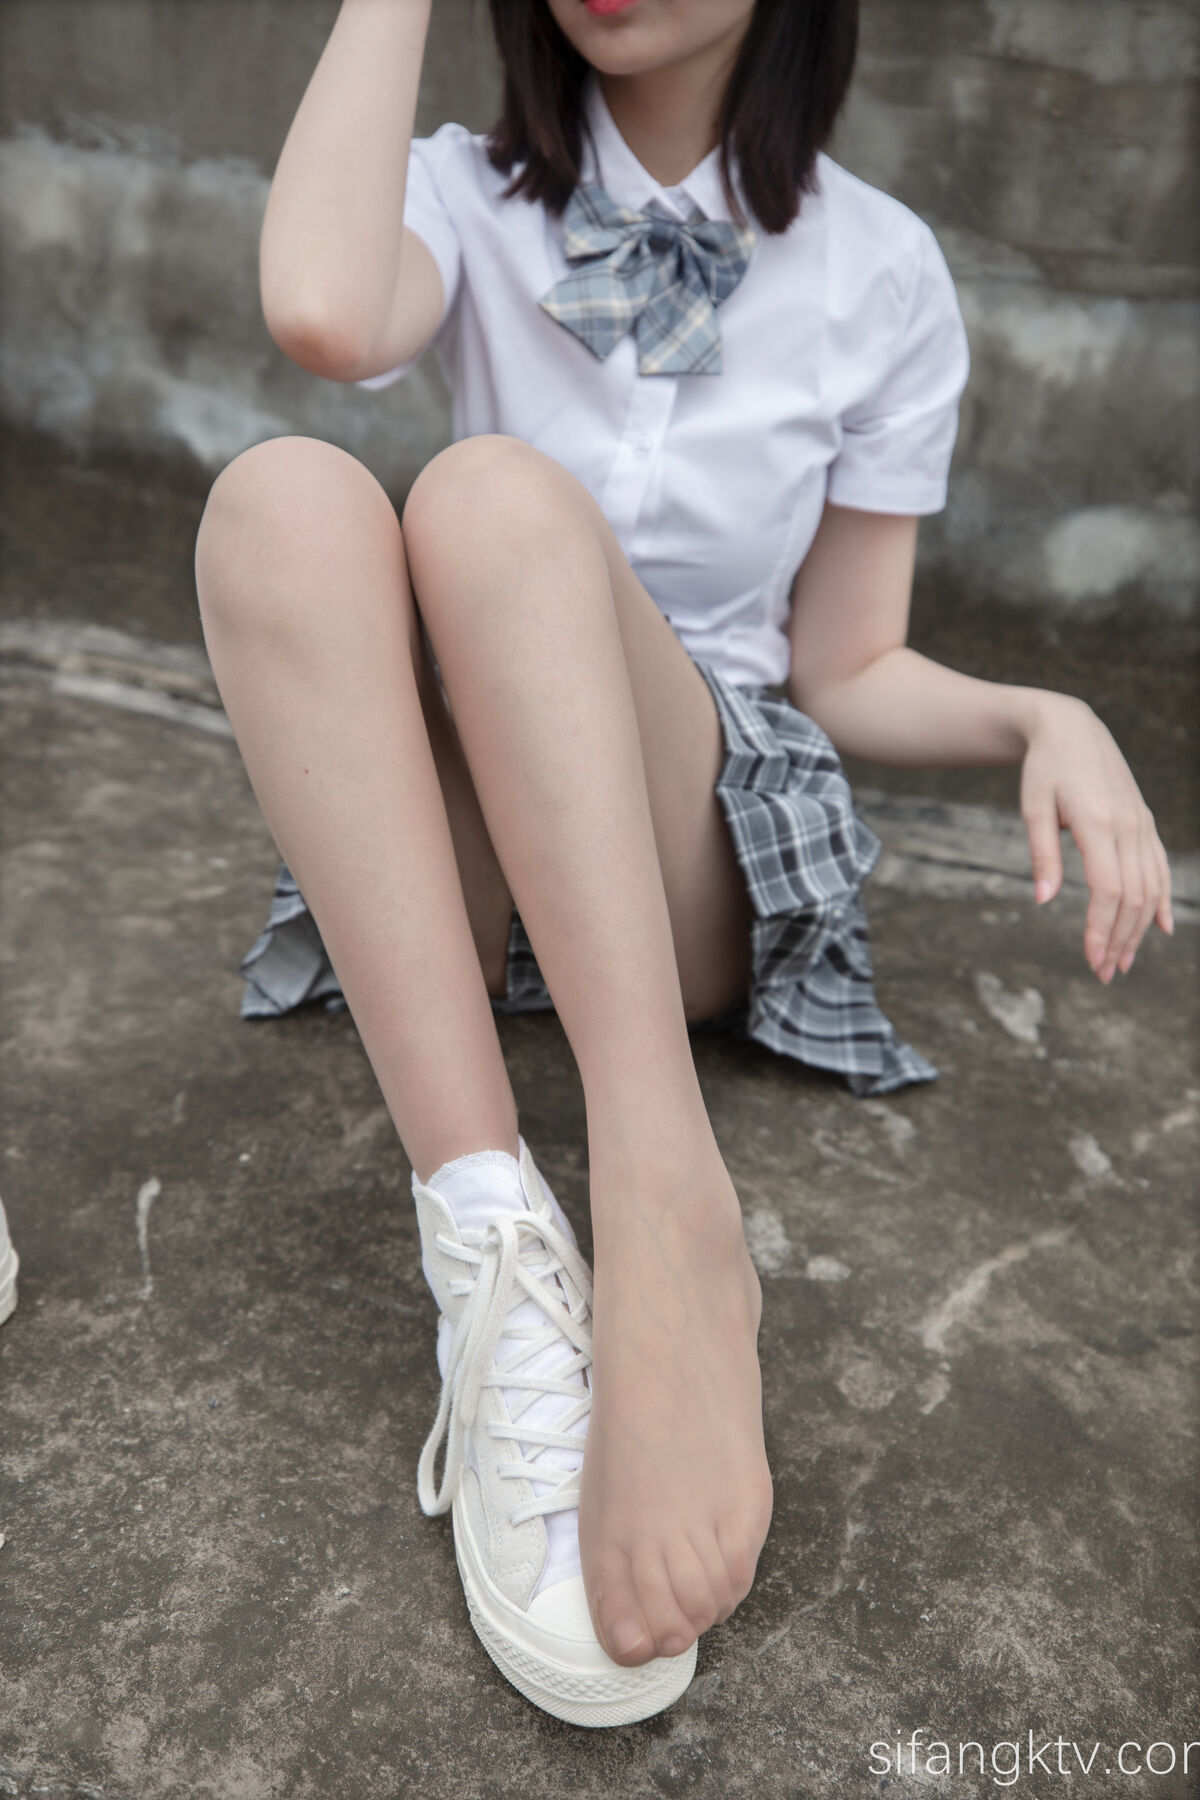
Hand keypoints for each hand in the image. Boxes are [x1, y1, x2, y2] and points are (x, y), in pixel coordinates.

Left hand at [1020, 694, 1173, 982]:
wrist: (1071, 728)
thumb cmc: (1044, 768)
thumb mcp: (1033, 808)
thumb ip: (1042, 855)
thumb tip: (1042, 901)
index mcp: (1099, 823)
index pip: (1107, 890)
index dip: (1100, 929)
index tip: (1090, 959)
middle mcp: (1129, 826)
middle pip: (1132, 897)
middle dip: (1119, 940)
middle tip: (1103, 973)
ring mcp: (1142, 824)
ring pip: (1150, 887)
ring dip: (1138, 929)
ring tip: (1123, 961)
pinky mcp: (1145, 822)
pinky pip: (1160, 868)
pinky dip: (1161, 900)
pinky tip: (1160, 929)